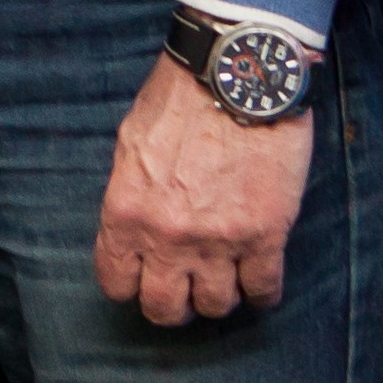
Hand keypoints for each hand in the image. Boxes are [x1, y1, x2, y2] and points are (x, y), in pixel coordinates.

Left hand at [94, 49, 315, 322]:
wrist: (238, 73)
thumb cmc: (182, 97)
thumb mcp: (131, 143)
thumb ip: (130, 193)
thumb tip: (132, 228)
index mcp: (126, 211)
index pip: (116, 281)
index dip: (130, 286)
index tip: (144, 279)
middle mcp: (167, 236)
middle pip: (164, 308)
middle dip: (173, 305)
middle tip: (186, 289)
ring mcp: (218, 240)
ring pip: (216, 306)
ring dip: (219, 295)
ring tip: (225, 277)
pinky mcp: (266, 236)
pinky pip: (263, 290)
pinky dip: (262, 292)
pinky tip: (259, 278)